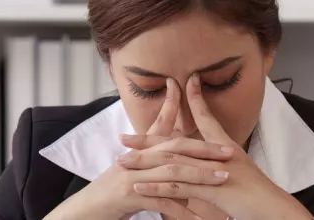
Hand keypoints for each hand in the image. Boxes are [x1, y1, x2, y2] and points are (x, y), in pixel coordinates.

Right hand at [45, 78, 233, 219]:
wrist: (84, 211)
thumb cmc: (111, 197)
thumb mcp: (134, 178)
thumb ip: (158, 173)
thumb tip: (185, 179)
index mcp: (138, 152)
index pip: (162, 128)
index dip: (180, 112)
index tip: (205, 106)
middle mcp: (135, 159)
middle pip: (174, 148)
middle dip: (204, 149)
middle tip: (229, 152)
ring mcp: (132, 176)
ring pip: (172, 171)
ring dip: (200, 175)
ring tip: (222, 178)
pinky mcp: (128, 195)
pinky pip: (161, 201)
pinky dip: (182, 209)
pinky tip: (199, 217)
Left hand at [120, 74, 313, 219]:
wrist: (275, 209)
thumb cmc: (258, 197)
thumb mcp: (237, 175)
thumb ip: (219, 165)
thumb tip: (208, 163)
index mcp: (225, 148)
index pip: (206, 118)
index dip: (193, 100)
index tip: (179, 84)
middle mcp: (218, 154)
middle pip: (177, 141)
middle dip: (147, 139)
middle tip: (122, 137)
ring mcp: (214, 170)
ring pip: (172, 162)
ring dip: (144, 162)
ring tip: (122, 161)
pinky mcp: (212, 189)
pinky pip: (180, 186)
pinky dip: (157, 186)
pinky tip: (139, 186)